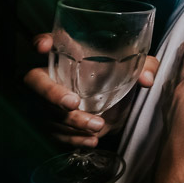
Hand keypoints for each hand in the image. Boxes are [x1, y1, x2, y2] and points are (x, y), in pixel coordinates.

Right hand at [23, 32, 159, 147]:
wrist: (119, 109)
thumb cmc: (121, 79)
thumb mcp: (136, 69)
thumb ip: (145, 67)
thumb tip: (146, 79)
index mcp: (71, 55)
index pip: (48, 42)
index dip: (41, 42)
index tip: (43, 47)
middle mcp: (54, 76)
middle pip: (37, 82)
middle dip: (51, 94)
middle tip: (73, 104)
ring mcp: (49, 102)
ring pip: (47, 112)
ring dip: (71, 123)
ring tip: (97, 127)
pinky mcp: (52, 123)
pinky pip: (54, 133)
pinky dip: (73, 139)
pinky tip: (90, 140)